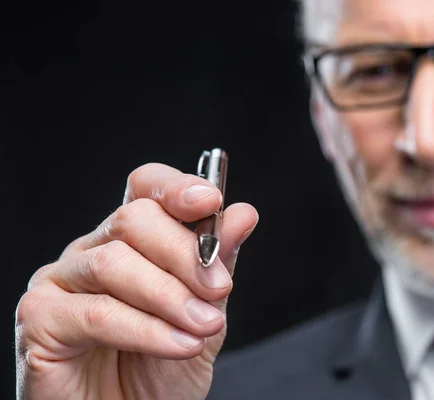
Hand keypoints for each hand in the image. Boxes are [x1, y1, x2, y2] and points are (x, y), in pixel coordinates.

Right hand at [15, 163, 258, 399]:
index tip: (211, 201)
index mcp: (131, 240)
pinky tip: (178, 345)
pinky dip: (146, 330)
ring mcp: (61, 281)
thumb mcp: (206, 310)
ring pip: (114, 263)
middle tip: (220, 288)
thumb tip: (243, 213)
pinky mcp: (40, 320)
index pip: (145, 187)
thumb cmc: (162, 369)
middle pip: (132, 218)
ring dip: (170, 296)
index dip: (175, 187)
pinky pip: (96, 312)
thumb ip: (219, 262)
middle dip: (184, 253)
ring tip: (204, 326)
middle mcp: (92, 251)